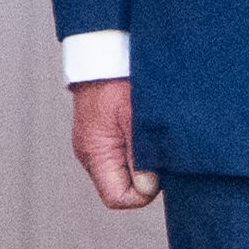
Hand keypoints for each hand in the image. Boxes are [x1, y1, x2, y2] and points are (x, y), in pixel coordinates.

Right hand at [71, 78, 157, 208]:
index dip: (142, 193)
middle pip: (120, 188)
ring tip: (150, 137)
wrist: (103, 50)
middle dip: (143, 178)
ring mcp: (93, 143)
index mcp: (95, 153)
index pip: (117, 198)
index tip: (158, 170)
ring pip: (121, 172)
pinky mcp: (100, 134)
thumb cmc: (118, 80)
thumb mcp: (136, 118)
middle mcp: (90, 153)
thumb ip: (142, 156)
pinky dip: (134, 151)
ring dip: (140, 163)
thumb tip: (148, 188)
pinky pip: (119, 156)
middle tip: (157, 152)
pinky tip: (143, 131)